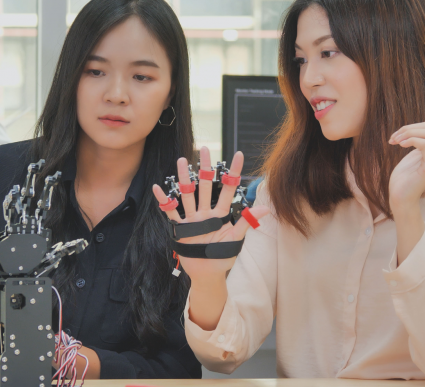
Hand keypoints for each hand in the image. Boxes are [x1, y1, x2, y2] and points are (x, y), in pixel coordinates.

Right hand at [151, 147, 268, 280]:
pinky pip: (171, 213)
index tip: (238, 154)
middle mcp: (206, 213)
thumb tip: (266, 208)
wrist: (207, 274)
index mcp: (221, 214)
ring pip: (188, 194)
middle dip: (206, 168)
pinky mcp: (181, 229)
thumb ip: (247, 222)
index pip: (229, 188)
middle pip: (206, 186)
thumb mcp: (236, 239)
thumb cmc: (222, 257)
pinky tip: (158, 188)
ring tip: (182, 161)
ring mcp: (193, 220)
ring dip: (185, 179)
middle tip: (205, 149)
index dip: (233, 172)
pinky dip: (164, 201)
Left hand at [388, 117, 424, 212]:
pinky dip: (411, 140)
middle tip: (393, 138)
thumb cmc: (405, 176)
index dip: (412, 128)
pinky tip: (400, 145)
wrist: (401, 196)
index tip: (396, 136)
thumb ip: (422, 137)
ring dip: (407, 134)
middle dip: (408, 129)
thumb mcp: (413, 152)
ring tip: (395, 141)